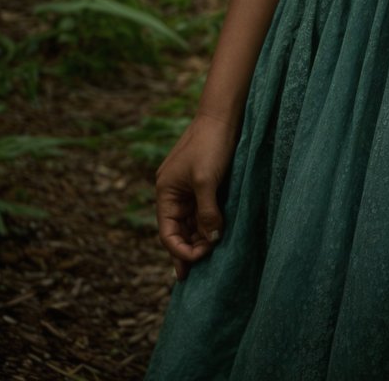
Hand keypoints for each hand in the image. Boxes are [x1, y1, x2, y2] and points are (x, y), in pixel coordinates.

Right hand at [155, 112, 238, 282]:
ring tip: (208, 258)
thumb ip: (207, 212)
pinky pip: (201, 210)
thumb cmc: (211, 144)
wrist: (223, 115)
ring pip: (190, 222)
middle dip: (188, 249)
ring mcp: (188, 188)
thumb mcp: (206, 180)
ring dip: (198, 238)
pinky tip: (214, 236)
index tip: (197, 263)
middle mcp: (173, 192)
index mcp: (165, 192)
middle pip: (177, 230)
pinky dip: (207, 223)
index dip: (180, 251)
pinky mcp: (203, 183)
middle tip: (198, 274)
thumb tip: (211, 240)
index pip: (167, 232)